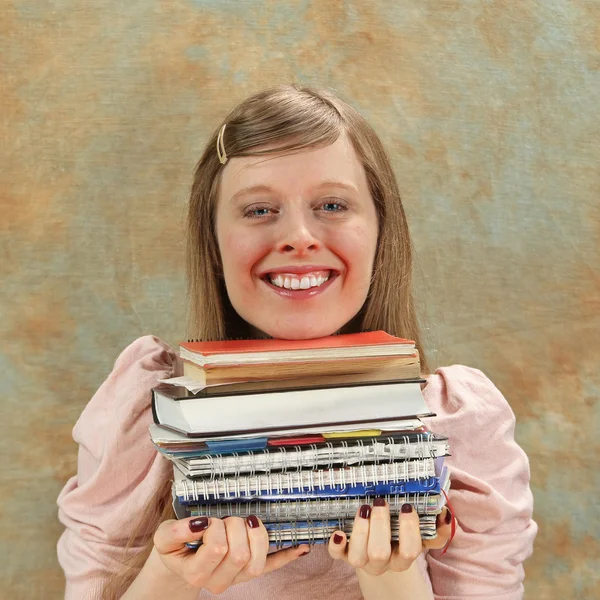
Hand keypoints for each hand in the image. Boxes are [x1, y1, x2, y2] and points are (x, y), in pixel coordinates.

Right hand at [153, 515, 309, 593]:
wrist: (179, 562)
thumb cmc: (176, 546)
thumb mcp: (165, 536)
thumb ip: (177, 531)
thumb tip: (200, 523)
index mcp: (197, 572)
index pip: (218, 547)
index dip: (216, 527)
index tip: (208, 521)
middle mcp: (219, 580)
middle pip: (240, 554)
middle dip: (235, 527)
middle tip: (225, 520)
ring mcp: (238, 578)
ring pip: (257, 561)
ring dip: (254, 535)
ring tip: (244, 524)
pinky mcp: (251, 572)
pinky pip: (272, 566)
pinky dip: (288, 556)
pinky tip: (302, 548)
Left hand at [327, 499, 451, 575]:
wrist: (380, 549)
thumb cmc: (402, 536)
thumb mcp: (422, 533)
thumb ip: (437, 527)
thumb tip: (444, 513)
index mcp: (403, 556)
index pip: (410, 550)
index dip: (408, 530)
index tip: (407, 507)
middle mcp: (382, 561)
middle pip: (380, 553)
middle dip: (380, 525)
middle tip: (380, 502)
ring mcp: (362, 559)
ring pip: (358, 556)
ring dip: (360, 531)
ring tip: (363, 508)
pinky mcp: (344, 554)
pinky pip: (336, 556)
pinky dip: (336, 545)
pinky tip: (338, 532)